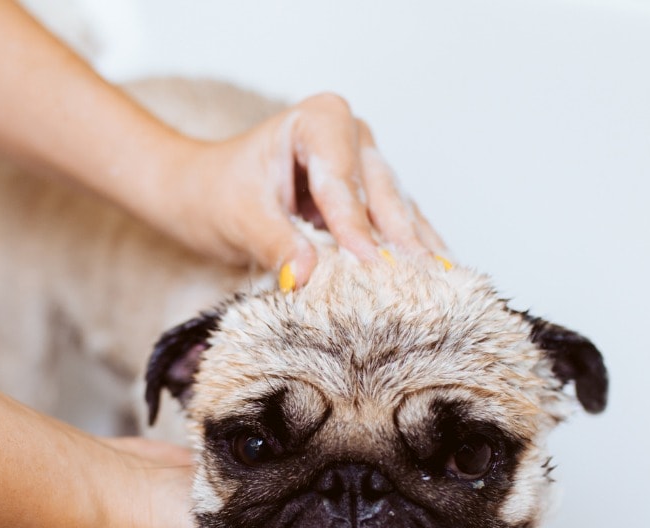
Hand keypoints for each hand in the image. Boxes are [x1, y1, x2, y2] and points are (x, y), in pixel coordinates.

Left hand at [165, 93, 446, 287]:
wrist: (209, 193)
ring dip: (414, 248)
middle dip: (397, 238)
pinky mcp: (373, 196)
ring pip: (397, 209)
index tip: (370, 262)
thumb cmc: (220, 193)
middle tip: (421, 279)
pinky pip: (399, 223)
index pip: (339, 179)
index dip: (354, 224)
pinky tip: (438, 277)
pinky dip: (413, 251)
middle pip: (378, 193)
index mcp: (318, 121)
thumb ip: (275, 242)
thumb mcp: (241, 218)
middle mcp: (352, 135)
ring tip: (440, 284)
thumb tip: (306, 274)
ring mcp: (368, 163)